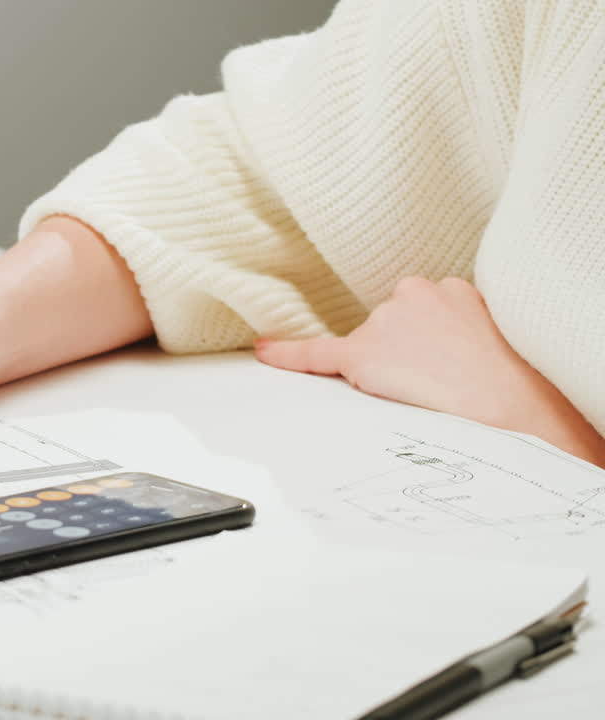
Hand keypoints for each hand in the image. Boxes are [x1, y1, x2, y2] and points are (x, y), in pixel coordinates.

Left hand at [255, 277, 604, 465]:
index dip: (428, 343)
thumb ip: (462, 328)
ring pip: (370, 349)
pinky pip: (315, 352)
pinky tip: (264, 350)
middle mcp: (410, 295)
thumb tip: (447, 349)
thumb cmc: (510, 382)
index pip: (419, 312)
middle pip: (389, 329)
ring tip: (430, 393)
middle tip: (441, 385)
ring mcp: (384, 324)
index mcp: (447, 288)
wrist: (508, 406)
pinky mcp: (362, 354)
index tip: (443, 360)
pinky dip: (286, 353)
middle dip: (405, 356)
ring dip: (388, 371)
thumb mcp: (496, 335)